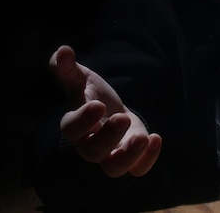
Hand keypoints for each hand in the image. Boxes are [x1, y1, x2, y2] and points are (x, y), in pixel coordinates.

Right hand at [51, 45, 162, 176]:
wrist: (112, 110)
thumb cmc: (92, 94)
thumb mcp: (81, 78)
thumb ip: (68, 67)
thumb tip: (63, 50)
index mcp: (76, 125)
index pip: (71, 129)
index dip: (83, 119)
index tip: (98, 104)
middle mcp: (90, 144)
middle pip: (93, 151)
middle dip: (108, 136)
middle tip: (121, 118)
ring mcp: (111, 154)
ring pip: (113, 168)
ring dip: (128, 156)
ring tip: (142, 137)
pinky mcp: (131, 157)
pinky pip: (137, 169)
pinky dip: (147, 159)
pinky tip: (155, 138)